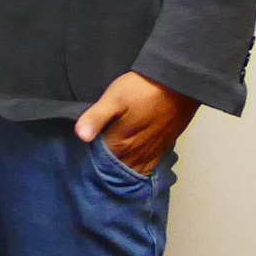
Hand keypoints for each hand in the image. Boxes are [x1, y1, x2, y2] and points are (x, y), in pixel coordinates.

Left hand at [75, 71, 198, 175]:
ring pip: (133, 170)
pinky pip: (149, 167)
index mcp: (120, 143)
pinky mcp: (163, 149)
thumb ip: (96, 118)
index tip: (79, 157)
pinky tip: (131, 164)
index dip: (89, 160)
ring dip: (122, 170)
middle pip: (117, 169)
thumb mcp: (112, 99)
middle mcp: (136, 154)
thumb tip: (81, 136)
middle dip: (105, 169)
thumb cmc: (139, 90)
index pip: (100, 163)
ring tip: (110, 165)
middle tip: (92, 163)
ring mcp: (151, 153)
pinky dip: (139, 169)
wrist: (176, 85)